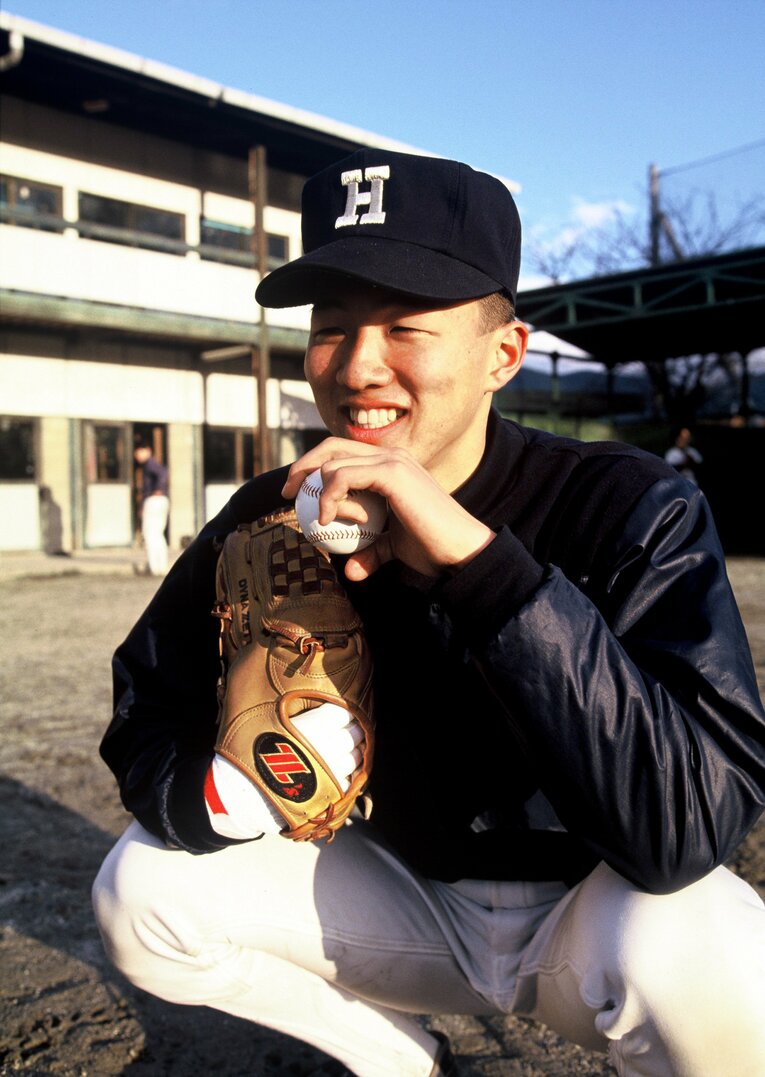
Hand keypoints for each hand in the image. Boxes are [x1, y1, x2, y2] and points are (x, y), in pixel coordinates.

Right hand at [205, 702, 363, 838]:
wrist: (242, 793)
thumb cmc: (253, 754)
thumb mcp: (271, 722)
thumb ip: (299, 714)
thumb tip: (320, 701)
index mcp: (312, 728)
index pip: (342, 713)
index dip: (345, 711)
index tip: (344, 711)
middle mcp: (326, 749)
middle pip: (353, 734)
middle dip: (355, 729)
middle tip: (352, 726)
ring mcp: (330, 773)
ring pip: (356, 758)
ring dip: (356, 751)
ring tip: (350, 748)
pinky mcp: (330, 795)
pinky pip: (349, 781)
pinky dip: (349, 774)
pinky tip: (341, 770)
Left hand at [282, 438, 495, 579]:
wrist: (459, 551)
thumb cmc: (431, 548)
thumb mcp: (393, 549)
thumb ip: (371, 552)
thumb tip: (350, 570)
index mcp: (391, 465)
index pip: (343, 452)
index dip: (313, 466)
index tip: (295, 493)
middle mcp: (391, 456)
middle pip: (332, 446)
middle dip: (302, 466)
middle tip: (287, 494)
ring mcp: (392, 461)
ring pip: (334, 462)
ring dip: (320, 491)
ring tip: (321, 519)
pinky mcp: (392, 472)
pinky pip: (343, 477)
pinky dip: (329, 497)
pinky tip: (326, 518)